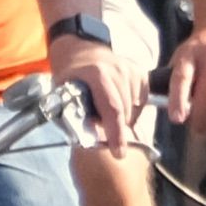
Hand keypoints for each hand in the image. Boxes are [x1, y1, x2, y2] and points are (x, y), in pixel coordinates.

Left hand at [48, 28, 137, 148]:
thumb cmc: (71, 77)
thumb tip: (90, 138)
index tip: (119, 153)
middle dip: (115, 127)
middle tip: (101, 125)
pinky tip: (120, 102)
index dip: (116, 133)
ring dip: (123, 118)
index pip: (112, 109)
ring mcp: (131, 70)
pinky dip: (133, 109)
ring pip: (135, 110)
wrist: (82, 52)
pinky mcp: (140, 73)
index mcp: (96, 74)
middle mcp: (117, 70)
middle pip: (125, 113)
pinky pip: (142, 101)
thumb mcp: (63, 93)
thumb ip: (74, 115)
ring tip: (107, 112)